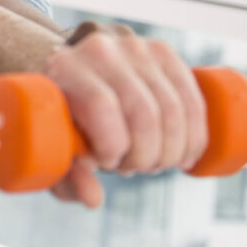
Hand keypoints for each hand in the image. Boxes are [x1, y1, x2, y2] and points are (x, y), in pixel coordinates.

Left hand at [44, 23, 207, 207]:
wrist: (62, 65)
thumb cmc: (54, 114)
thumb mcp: (50, 145)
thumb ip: (67, 175)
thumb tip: (94, 200)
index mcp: (64, 65)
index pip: (102, 106)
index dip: (113, 146)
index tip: (107, 162)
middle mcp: (100, 48)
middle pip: (144, 112)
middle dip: (146, 156)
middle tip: (131, 168)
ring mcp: (135, 46)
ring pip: (173, 108)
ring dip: (171, 150)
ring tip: (151, 163)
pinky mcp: (163, 52)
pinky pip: (192, 98)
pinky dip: (196, 135)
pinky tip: (186, 156)